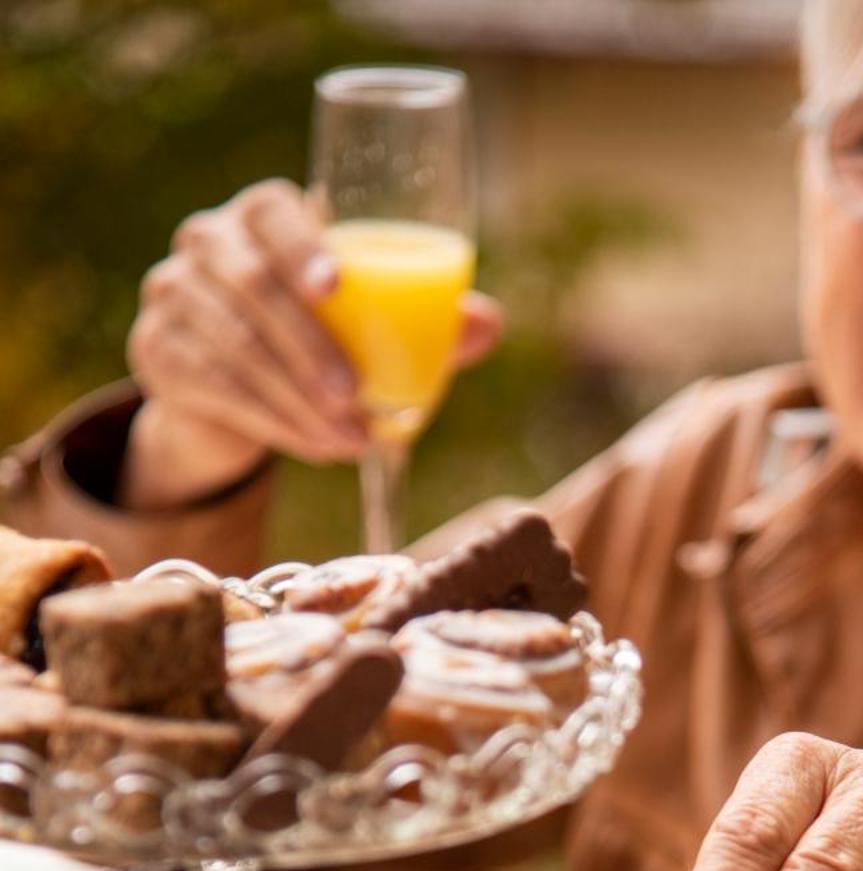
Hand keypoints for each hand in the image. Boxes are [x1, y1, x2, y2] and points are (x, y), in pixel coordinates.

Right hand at [122, 178, 503, 506]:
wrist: (233, 384)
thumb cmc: (319, 335)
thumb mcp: (369, 323)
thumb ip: (424, 318)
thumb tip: (486, 324)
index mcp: (261, 214)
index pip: (273, 211)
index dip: (300, 244)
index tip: (336, 285)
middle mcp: (207, 242)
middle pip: (253, 288)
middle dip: (310, 349)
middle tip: (356, 399)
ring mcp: (172, 294)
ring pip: (235, 348)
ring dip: (298, 401)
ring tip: (350, 441)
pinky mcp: (156, 352)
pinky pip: (215, 389)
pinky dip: (272, 423)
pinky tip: (316, 447)